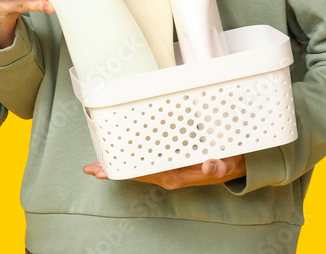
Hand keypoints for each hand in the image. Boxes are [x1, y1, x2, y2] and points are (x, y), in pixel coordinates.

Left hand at [83, 155, 245, 189]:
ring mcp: (167, 169)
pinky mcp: (169, 162)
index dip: (121, 172)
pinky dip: (131, 155)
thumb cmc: (226, 162)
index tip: (101, 172)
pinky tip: (120, 150)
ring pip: (137, 167)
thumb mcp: (227, 163)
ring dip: (119, 163)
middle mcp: (167, 174)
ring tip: (98, 161)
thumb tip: (210, 165)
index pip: (142, 174)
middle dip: (112, 169)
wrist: (235, 164)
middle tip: (90, 167)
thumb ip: (219, 165)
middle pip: (134, 172)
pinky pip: (146, 160)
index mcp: (176, 175)